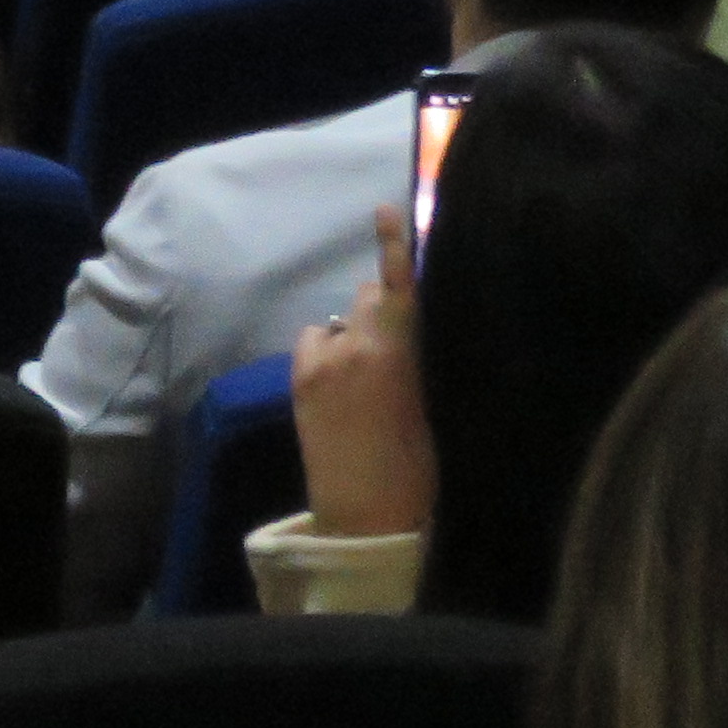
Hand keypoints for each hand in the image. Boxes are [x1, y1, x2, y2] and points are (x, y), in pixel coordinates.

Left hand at [290, 206, 435, 540]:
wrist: (364, 517)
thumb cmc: (416, 472)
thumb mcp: (430, 408)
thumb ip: (415, 361)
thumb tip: (411, 333)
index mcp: (394, 356)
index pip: (396, 288)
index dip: (393, 247)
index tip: (385, 210)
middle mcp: (352, 347)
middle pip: (368, 298)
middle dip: (382, 306)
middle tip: (398, 340)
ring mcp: (319, 362)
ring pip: (340, 322)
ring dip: (354, 331)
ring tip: (368, 371)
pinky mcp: (298, 379)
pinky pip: (316, 342)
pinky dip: (328, 349)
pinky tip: (342, 380)